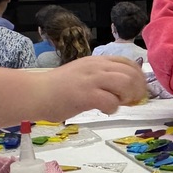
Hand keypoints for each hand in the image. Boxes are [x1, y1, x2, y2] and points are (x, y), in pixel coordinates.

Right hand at [31, 56, 146, 120]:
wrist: (34, 93)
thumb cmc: (57, 88)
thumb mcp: (83, 74)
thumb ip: (101, 77)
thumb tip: (123, 90)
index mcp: (97, 61)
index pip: (128, 63)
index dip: (138, 77)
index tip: (136, 90)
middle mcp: (96, 67)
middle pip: (131, 73)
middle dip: (137, 89)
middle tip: (131, 101)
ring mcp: (91, 80)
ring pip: (125, 83)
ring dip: (127, 96)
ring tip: (118, 103)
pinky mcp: (85, 95)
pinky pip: (111, 101)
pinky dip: (113, 108)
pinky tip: (104, 110)